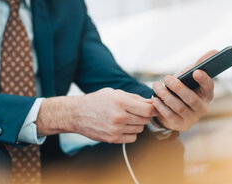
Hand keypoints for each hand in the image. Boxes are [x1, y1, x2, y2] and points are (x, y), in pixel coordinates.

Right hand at [36, 88, 156, 143]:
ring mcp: (116, 129)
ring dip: (137, 124)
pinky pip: (132, 138)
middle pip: (145, 120)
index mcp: (120, 102)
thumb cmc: (97, 100)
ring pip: (140, 129)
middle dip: (144, 115)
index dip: (153, 109)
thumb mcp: (114, 93)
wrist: (77, 114)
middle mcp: (119, 116)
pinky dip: (131, 133)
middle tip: (136, 111)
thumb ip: (134, 98)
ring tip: (126, 118)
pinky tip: (123, 126)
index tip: (152, 107)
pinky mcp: (113, 139)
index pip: (147, 109)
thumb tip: (152, 103)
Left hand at [151, 50, 216, 130]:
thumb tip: (215, 50)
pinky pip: (169, 115)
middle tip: (166, 78)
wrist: (172, 108)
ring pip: (178, 107)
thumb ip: (200, 63)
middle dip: (178, 87)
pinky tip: (155, 97)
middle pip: (191, 98)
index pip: (209, 87)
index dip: (203, 79)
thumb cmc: (184, 87)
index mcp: (207, 94)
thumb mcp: (190, 75)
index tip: (196, 71)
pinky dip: (160, 105)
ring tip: (155, 85)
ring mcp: (191, 118)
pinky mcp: (179, 125)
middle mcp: (202, 108)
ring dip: (165, 95)